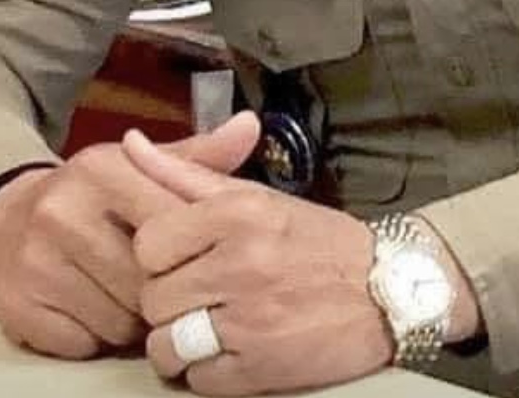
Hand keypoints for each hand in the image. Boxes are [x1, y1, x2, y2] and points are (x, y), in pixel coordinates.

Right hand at [0, 113, 260, 360]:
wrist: (8, 220)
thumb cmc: (94, 197)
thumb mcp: (142, 167)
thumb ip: (199, 155)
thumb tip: (250, 125)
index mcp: (101, 170)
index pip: (168, 223)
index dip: (188, 248)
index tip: (195, 253)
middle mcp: (62, 210)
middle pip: (143, 278)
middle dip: (160, 289)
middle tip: (160, 280)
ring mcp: (34, 260)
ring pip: (116, 318)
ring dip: (131, 318)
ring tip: (126, 293)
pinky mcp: (15, 307)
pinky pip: (81, 343)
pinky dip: (95, 336)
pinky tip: (93, 308)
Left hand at [123, 129, 393, 395]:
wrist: (388, 288)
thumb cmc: (315, 239)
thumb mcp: (256, 196)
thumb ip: (187, 174)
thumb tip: (130, 144)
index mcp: (238, 213)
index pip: (149, 243)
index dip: (158, 256)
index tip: (180, 258)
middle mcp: (242, 263)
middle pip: (154, 298)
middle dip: (169, 300)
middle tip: (198, 294)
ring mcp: (251, 320)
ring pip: (167, 345)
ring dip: (179, 343)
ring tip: (206, 327)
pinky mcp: (261, 369)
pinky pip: (198, 381)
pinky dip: (206, 372)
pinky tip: (230, 350)